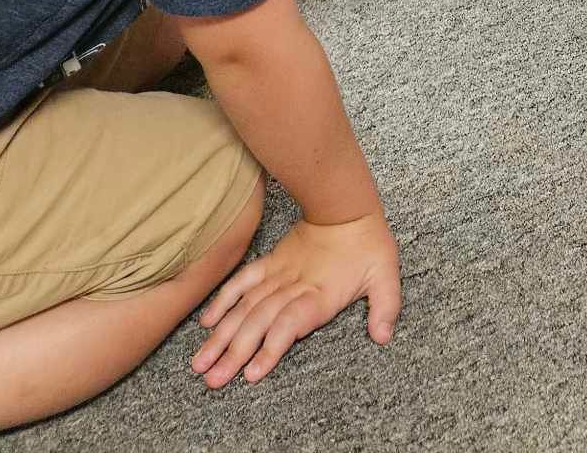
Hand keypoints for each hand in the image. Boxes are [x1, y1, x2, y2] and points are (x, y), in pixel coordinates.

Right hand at [191, 212, 400, 389]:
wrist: (346, 204)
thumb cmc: (368, 243)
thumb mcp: (387, 274)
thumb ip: (385, 307)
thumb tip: (383, 337)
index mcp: (320, 295)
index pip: (290, 325)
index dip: (270, 349)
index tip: (250, 374)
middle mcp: (294, 287)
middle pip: (259, 322)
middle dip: (234, 354)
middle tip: (212, 381)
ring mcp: (278, 274)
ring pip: (245, 307)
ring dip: (221, 335)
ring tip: (200, 362)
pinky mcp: (271, 262)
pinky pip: (242, 281)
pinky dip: (224, 300)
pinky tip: (207, 322)